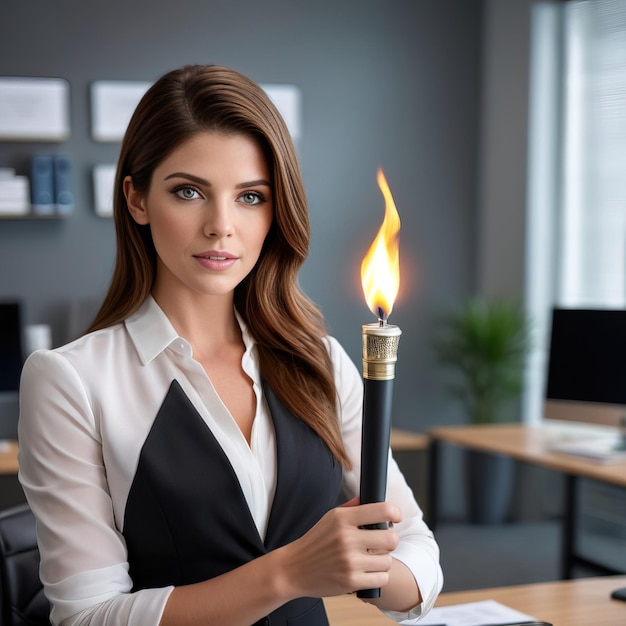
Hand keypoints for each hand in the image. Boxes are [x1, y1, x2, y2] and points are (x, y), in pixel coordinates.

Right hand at [278, 498, 401, 598]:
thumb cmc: (315, 542)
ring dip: (382, 561)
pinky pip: (381, 579)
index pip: (383, 510)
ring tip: (369, 559)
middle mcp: (347, 538)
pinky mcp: (351, 581)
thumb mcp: (330, 517)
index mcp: (343, 518)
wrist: (294, 569)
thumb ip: (353, 507)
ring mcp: (349, 561)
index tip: (395, 517)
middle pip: (391, 538)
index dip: (394, 513)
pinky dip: (377, 577)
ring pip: (387, 560)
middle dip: (390, 540)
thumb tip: (374, 498)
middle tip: (381, 542)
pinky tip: (366, 572)